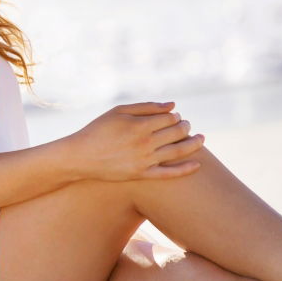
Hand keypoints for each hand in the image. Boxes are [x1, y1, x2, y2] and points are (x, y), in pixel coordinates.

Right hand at [66, 101, 205, 180]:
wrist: (81, 156)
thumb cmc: (98, 130)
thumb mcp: (118, 112)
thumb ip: (145, 106)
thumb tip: (172, 105)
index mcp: (139, 125)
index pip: (169, 118)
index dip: (176, 116)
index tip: (175, 116)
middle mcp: (145, 143)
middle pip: (176, 133)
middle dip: (185, 127)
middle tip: (186, 125)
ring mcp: (145, 160)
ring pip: (178, 151)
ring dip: (193, 144)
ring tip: (200, 139)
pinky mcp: (143, 174)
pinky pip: (170, 173)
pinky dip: (186, 169)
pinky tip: (197, 165)